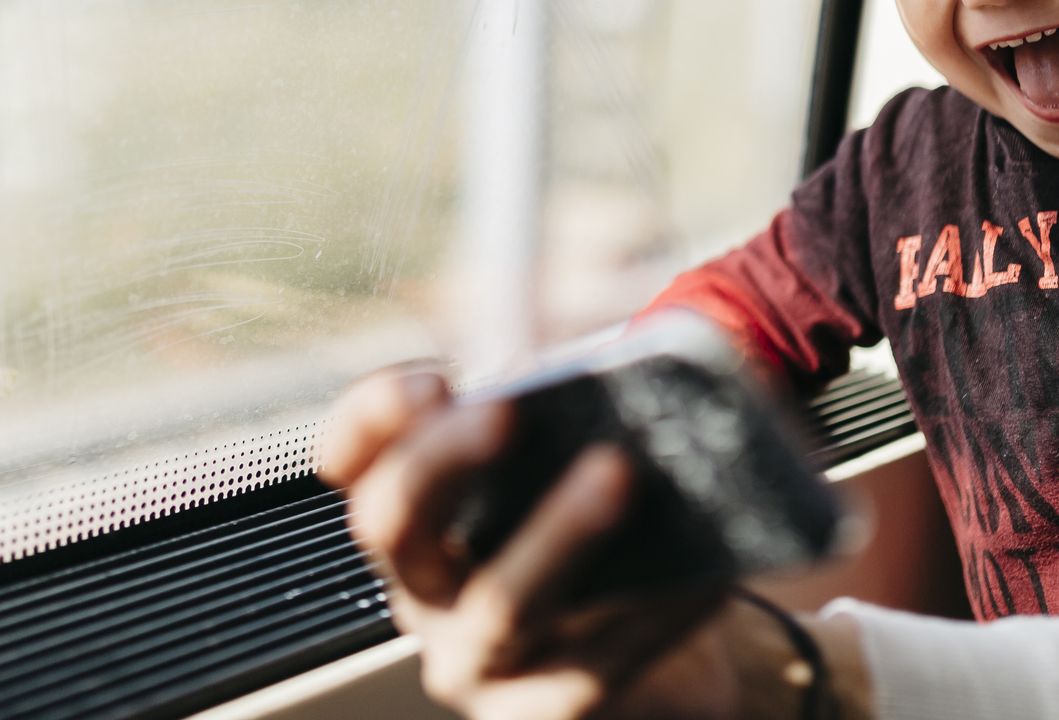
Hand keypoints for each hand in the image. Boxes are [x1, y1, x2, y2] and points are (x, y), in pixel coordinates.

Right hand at [318, 369, 864, 719]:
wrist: (652, 678)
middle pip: (393, 523)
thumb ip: (551, 426)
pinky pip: (597, 661)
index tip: (433, 379)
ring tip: (616, 470)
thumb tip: (601, 371)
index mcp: (414, 521)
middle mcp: (423, 592)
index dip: (371, 417)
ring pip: (499, 602)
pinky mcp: (544, 711)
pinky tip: (704, 567)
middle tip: (506, 410)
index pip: (353, 463)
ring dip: (558, 532)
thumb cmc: (592, 556)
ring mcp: (476, 661)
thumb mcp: (551, 482)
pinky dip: (655, 610)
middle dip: (442, 459)